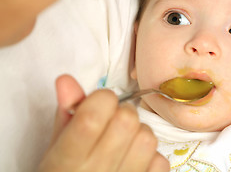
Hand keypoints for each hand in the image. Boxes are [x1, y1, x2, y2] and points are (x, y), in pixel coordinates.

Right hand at [38, 75, 169, 171]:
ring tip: (124, 143)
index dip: (102, 99)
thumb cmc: (66, 171)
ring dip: (139, 134)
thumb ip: (66, 112)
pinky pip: (160, 162)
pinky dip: (152, 157)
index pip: (94, 115)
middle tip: (112, 123)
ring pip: (147, 137)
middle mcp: (97, 171)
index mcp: (68, 159)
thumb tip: (67, 79)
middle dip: (122, 113)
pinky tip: (136, 161)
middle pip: (127, 121)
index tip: (99, 103)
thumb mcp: (57, 145)